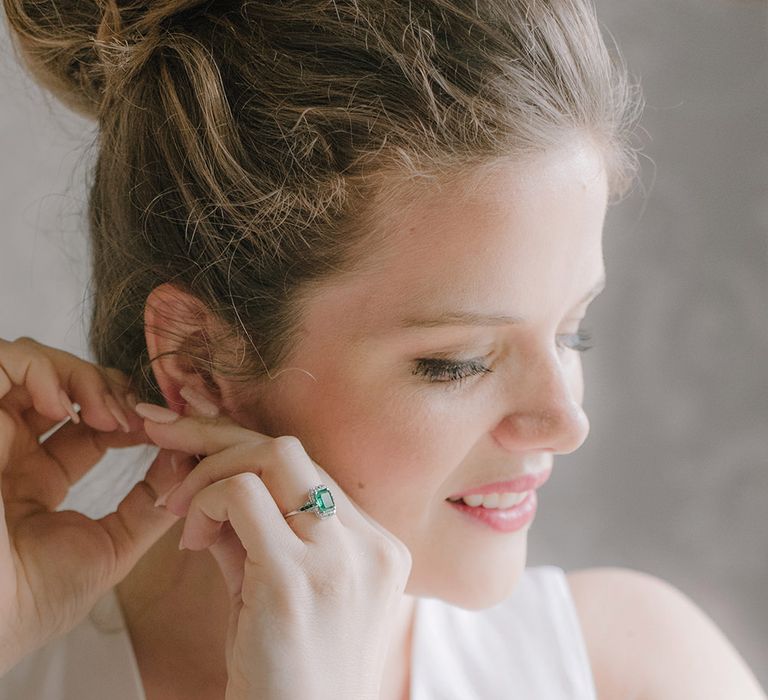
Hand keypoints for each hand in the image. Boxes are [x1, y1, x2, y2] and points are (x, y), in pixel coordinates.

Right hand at [0, 338, 183, 671]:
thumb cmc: (34, 599)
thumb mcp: (109, 546)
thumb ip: (150, 506)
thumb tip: (189, 462)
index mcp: (38, 478)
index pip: (92, 421)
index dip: (132, 413)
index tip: (168, 426)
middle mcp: (12, 449)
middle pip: (69, 386)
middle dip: (116, 391)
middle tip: (143, 418)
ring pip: (40, 363)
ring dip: (88, 379)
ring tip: (110, 416)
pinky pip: (4, 360)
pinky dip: (43, 369)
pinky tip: (65, 407)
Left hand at [138, 402, 412, 699]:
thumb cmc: (288, 677)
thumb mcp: (280, 594)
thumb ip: (256, 538)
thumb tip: (211, 484)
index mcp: (377, 546)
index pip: (309, 469)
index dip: (247, 450)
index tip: (198, 447)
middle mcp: (367, 543)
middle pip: (292, 450)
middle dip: (219, 437)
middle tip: (168, 444)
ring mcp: (338, 558)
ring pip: (270, 457)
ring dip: (209, 471)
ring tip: (179, 511)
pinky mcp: (295, 578)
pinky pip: (241, 496)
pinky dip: (206, 501)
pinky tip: (189, 538)